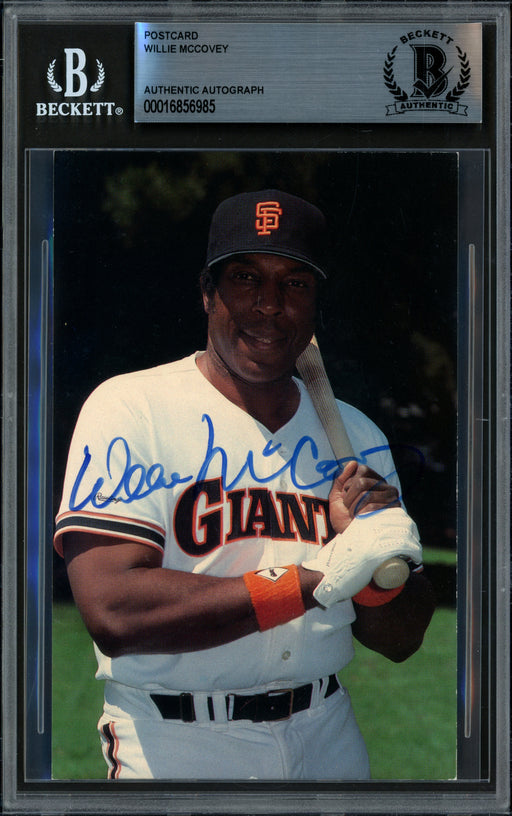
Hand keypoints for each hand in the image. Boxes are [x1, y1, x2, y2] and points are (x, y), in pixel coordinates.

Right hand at [302, 507, 421, 607]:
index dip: (404, 522)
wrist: (327, 574)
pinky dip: (414, 551)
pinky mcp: (377, 550)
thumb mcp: (349, 540)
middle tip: (413, 548)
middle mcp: (369, 524)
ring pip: (405, 533)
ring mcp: (373, 536)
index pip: (393, 513)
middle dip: (412, 532)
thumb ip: (358, 535)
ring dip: (415, 544)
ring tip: (415, 555)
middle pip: (402, 521)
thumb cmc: (337, 562)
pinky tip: (416, 558)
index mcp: (363, 520)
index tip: (408, 535)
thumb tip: (368, 539)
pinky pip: (403, 545)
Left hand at [329, 460, 400, 533]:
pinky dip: (361, 514)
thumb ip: (342, 479)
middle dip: (349, 498)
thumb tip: (352, 463)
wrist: (354, 542)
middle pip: (362, 482)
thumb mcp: (337, 498)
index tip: (347, 496)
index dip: (349, 483)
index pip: (362, 470)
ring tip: (355, 516)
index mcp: (373, 481)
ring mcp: (391, 498)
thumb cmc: (345, 520)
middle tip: (350, 509)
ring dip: (354, 508)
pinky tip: (362, 521)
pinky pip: (372, 506)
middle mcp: (385, 486)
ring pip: (366, 493)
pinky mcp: (394, 510)